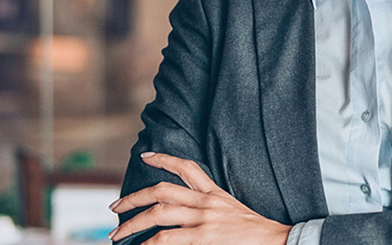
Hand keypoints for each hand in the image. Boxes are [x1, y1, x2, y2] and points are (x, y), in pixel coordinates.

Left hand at [109, 152, 291, 244]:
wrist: (276, 241)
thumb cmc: (254, 232)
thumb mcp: (232, 210)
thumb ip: (210, 205)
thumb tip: (183, 212)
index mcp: (215, 193)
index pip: (187, 167)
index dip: (163, 159)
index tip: (145, 156)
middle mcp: (207, 202)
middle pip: (162, 190)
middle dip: (134, 198)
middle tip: (115, 208)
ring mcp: (204, 220)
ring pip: (158, 213)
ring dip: (132, 223)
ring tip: (117, 233)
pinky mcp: (203, 238)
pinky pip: (166, 238)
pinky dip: (149, 244)